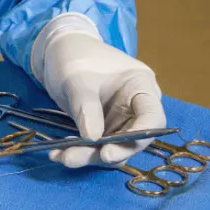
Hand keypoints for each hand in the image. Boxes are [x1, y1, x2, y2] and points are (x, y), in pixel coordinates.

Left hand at [32, 18, 165, 168]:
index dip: (138, 136)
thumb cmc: (75, 56)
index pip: (152, 117)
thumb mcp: (77, 78)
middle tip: (77, 157)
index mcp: (141, 86)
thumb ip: (86, 106)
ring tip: (61, 156)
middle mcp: (135, 107)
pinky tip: (57, 153)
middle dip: (107, 153)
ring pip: (112, 148)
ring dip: (88, 156)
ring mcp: (119, 120)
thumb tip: (93, 138)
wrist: (59, 52)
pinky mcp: (102, 130)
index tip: (110, 149)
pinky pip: (95, 148)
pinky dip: (77, 152)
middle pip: (133, 139)